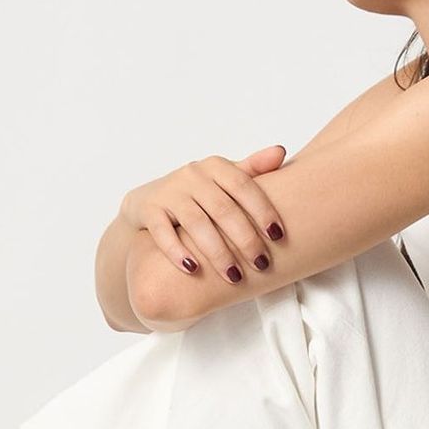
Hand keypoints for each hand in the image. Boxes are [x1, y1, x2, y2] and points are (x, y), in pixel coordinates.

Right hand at [119, 146, 286, 283]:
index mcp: (215, 167)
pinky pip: (163, 232)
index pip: (243, 186)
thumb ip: (252, 169)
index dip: (263, 210)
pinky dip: (177, 251)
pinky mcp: (149, 211)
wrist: (147, 201)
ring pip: (196, 224)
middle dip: (245, 239)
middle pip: (223, 209)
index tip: (279, 236)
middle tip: (262, 264)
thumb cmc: (196, 194)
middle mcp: (192, 175)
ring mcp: (169, 192)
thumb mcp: (222, 179)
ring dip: (217, 252)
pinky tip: (193, 270)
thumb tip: (281, 151)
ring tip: (234, 276)